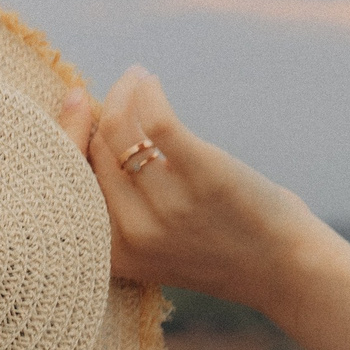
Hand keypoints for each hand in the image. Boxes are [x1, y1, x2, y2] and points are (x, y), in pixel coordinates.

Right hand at [57, 67, 336, 311]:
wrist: (284, 270)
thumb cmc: (219, 249)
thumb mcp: (156, 245)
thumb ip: (124, 207)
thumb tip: (100, 133)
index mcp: (113, 255)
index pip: (69, 184)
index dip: (66, 136)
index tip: (75, 102)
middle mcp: (134, 234)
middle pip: (93, 153)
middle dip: (98, 111)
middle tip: (114, 89)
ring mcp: (168, 207)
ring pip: (120, 130)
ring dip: (124, 92)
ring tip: (135, 79)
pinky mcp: (203, 177)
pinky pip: (157, 121)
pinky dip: (147, 92)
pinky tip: (150, 83)